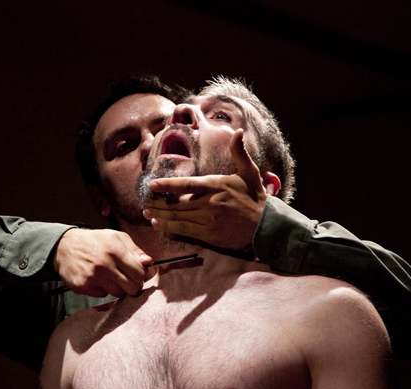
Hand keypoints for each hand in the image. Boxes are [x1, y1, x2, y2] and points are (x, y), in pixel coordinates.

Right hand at [53, 228, 151, 297]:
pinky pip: (103, 295)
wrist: (64, 247)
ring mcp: (93, 277)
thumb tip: (148, 262)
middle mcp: (104, 264)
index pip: (139, 272)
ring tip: (111, 276)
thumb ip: (134, 250)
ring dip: (118, 287)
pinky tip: (98, 279)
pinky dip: (103, 289)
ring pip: (119, 294)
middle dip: (134, 284)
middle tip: (128, 279)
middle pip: (132, 287)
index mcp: (115, 249)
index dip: (142, 275)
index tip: (138, 273)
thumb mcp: (116, 237)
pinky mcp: (83, 287)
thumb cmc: (95, 241)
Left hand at [143, 129, 271, 250]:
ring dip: (160, 216)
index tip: (152, 185)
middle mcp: (210, 203)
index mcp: (216, 186)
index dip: (167, 185)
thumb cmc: (255, 198)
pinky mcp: (209, 235)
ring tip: (147, 214)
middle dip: (159, 203)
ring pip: (178, 218)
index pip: (187, 184)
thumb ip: (239, 153)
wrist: (265, 226)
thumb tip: (239, 131)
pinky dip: (170, 227)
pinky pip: (185, 230)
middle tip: (145, 202)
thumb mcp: (249, 172)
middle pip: (178, 203)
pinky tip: (159, 225)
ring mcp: (208, 220)